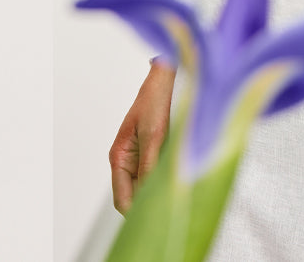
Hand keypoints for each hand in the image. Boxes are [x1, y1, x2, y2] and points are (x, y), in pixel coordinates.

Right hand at [110, 61, 175, 213]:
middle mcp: (130, 162)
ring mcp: (144, 159)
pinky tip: (183, 182)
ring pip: (150, 190)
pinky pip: (161, 178)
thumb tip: (151, 197)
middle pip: (136, 198)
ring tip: (179, 197)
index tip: (154, 224)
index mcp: (119, 157)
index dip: (136, 215)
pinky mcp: (159, 155)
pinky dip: (170, 182)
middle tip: (170, 215)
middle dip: (150, 206)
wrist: (169, 79)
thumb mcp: (153, 135)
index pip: (123, 200)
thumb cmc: (156, 100)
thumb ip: (150, 167)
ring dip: (162, 193)